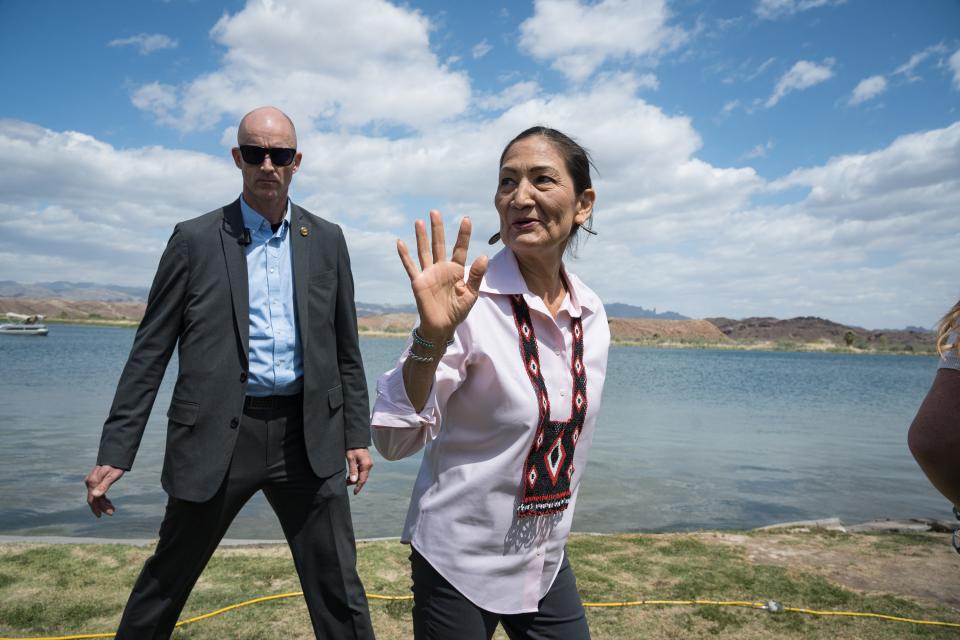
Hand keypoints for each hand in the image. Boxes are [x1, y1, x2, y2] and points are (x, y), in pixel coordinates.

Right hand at [85, 464, 124, 516]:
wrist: (114, 456)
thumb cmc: (115, 466)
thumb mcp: (112, 476)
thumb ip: (104, 486)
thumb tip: (95, 496)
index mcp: (93, 482)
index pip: (93, 499)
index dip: (98, 508)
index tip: (104, 515)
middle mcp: (90, 482)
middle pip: (94, 499)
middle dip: (102, 507)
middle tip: (112, 512)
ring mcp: (91, 481)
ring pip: (95, 496)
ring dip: (103, 503)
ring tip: (112, 508)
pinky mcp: (94, 480)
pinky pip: (96, 492)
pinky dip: (102, 498)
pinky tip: (108, 502)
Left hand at [346, 448, 373, 494]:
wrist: (357, 439)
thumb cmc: (352, 448)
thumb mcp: (350, 459)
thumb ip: (352, 470)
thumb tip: (354, 481)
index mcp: (366, 465)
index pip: (363, 479)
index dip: (358, 486)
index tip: (355, 493)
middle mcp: (369, 465)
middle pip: (363, 478)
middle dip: (355, 483)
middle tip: (346, 484)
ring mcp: (368, 464)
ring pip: (362, 475)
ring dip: (355, 479)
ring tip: (346, 480)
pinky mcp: (366, 463)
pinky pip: (362, 471)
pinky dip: (357, 474)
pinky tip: (351, 475)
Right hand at [397, 210, 488, 342]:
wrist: (442, 327)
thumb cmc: (457, 311)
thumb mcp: (471, 294)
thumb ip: (476, 275)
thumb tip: (484, 256)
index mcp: (456, 270)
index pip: (460, 248)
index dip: (463, 235)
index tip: (466, 219)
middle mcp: (441, 268)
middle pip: (439, 244)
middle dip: (437, 229)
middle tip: (435, 212)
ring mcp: (428, 274)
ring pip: (424, 251)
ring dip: (421, 237)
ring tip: (419, 222)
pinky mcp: (418, 282)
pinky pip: (410, 266)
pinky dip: (405, 255)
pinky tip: (400, 243)